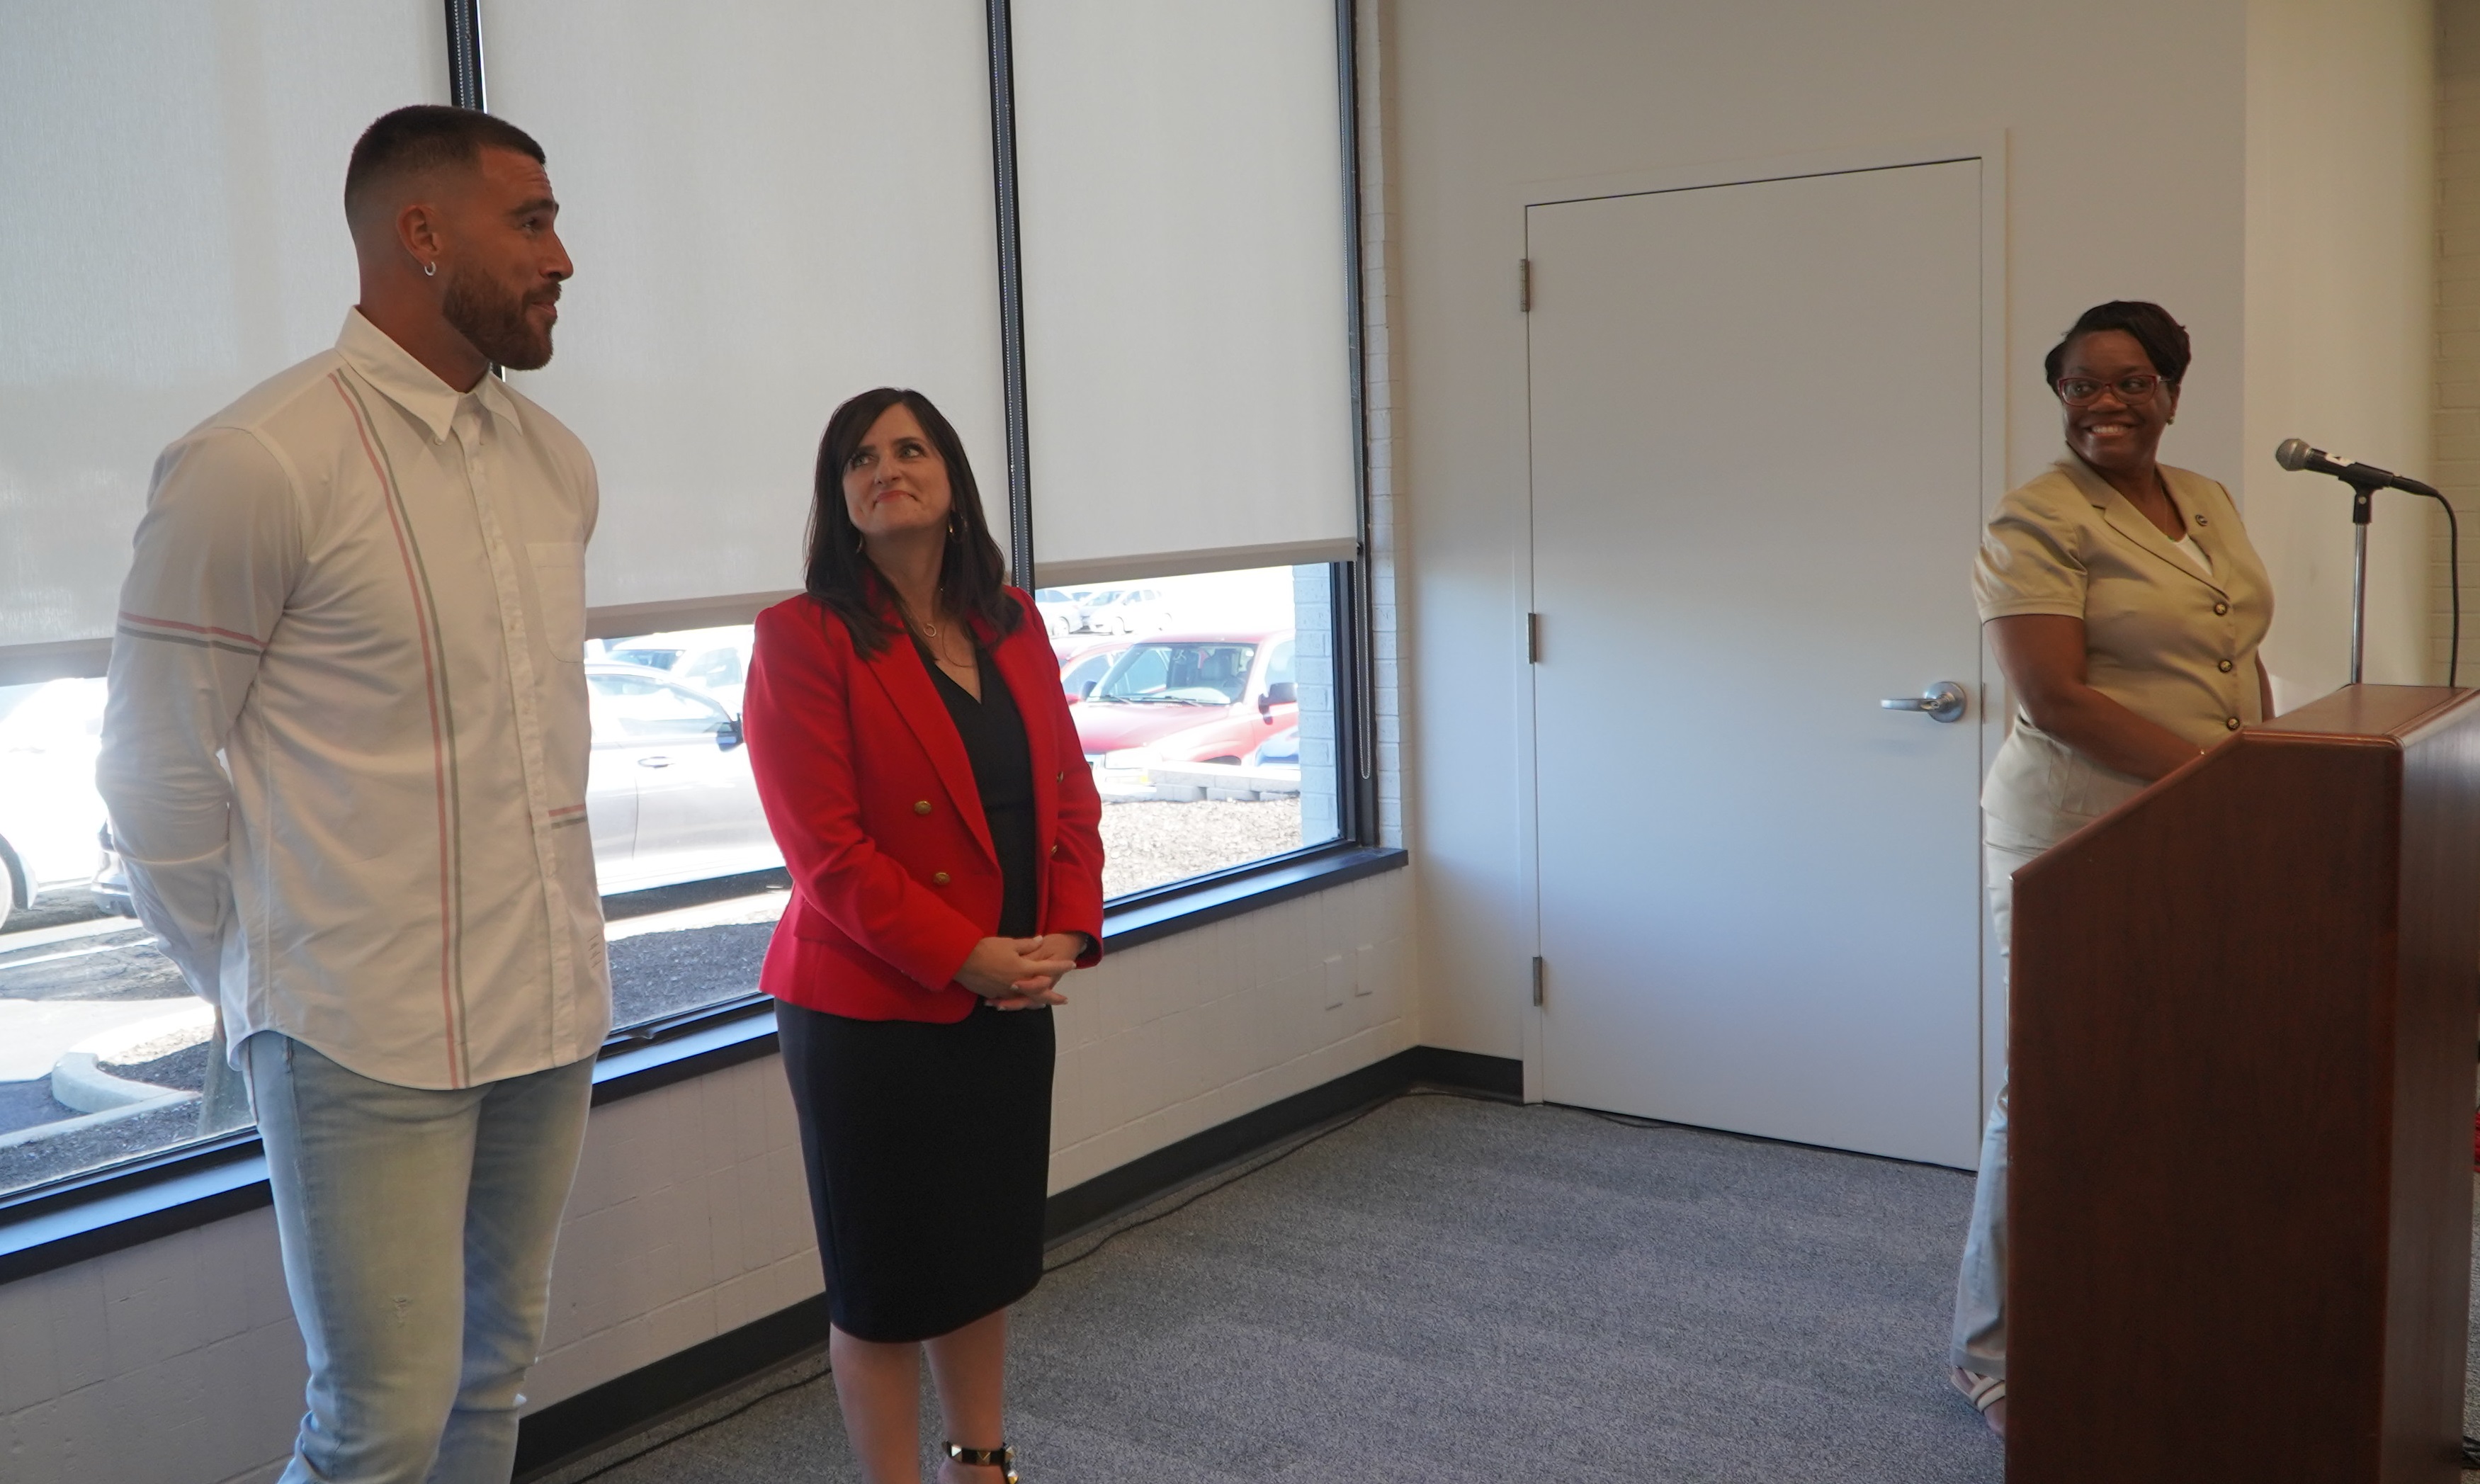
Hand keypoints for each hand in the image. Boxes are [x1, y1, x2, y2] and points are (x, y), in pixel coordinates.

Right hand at [956, 935, 1075, 1009]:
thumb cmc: (987, 948)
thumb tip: (1040, 940)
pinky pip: (1009, 999)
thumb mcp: (1009, 943)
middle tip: (1064, 1000)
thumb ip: (1027, 944)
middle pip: (1040, 992)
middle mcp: (1018, 982)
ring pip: (1025, 999)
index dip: (1061, 966)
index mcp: (1024, 968)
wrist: (962, 960)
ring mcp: (1006, 991)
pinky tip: (1019, 1000)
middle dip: (1054, 996)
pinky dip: (1017, 1001)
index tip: (1072, 965)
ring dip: (1036, 1001)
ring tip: (1044, 1003)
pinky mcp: (994, 994)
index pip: (1048, 968)